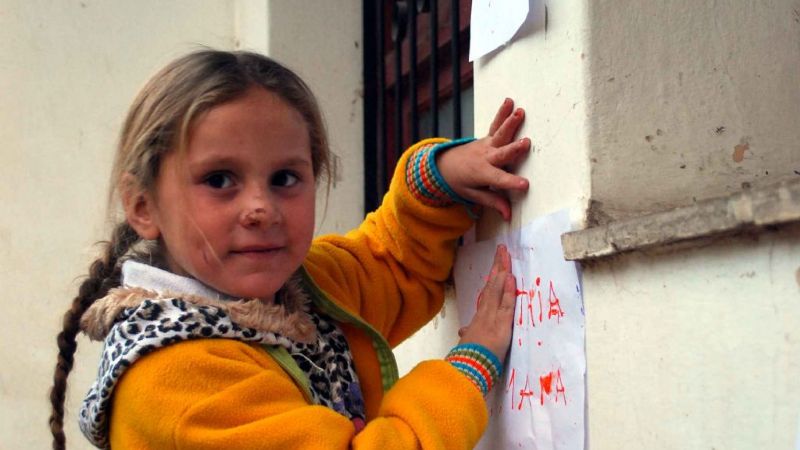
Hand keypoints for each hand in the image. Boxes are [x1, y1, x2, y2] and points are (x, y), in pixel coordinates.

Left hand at [436, 98, 530, 219]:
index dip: (511, 183)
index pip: (499, 180)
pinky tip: (510, 101)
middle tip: (525, 144)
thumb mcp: (474, 195)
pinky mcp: (488, 137)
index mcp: (483, 174)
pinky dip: (502, 113)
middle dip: (514, 149)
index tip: (525, 184)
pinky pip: (496, 125)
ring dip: (510, 123)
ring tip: (520, 113)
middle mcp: (486, 158)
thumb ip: (492, 202)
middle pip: (501, 153)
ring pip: (499, 134)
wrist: (446, 165)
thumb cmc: (462, 182)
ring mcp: (486, 145)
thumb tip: (508, 215)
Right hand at [457, 244, 515, 360]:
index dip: (493, 278)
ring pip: (497, 290)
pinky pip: (505, 304)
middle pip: (492, 285)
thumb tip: (464, 332)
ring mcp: (492, 317)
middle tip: (502, 250)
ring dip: (502, 272)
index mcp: (479, 317)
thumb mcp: (468, 344)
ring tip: (505, 256)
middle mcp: (485, 313)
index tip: (497, 266)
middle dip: (498, 267)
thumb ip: (468, 335)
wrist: (468, 369)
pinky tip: (509, 277)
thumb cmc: (468, 359)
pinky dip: (507, 290)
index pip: (488, 293)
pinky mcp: (501, 324)